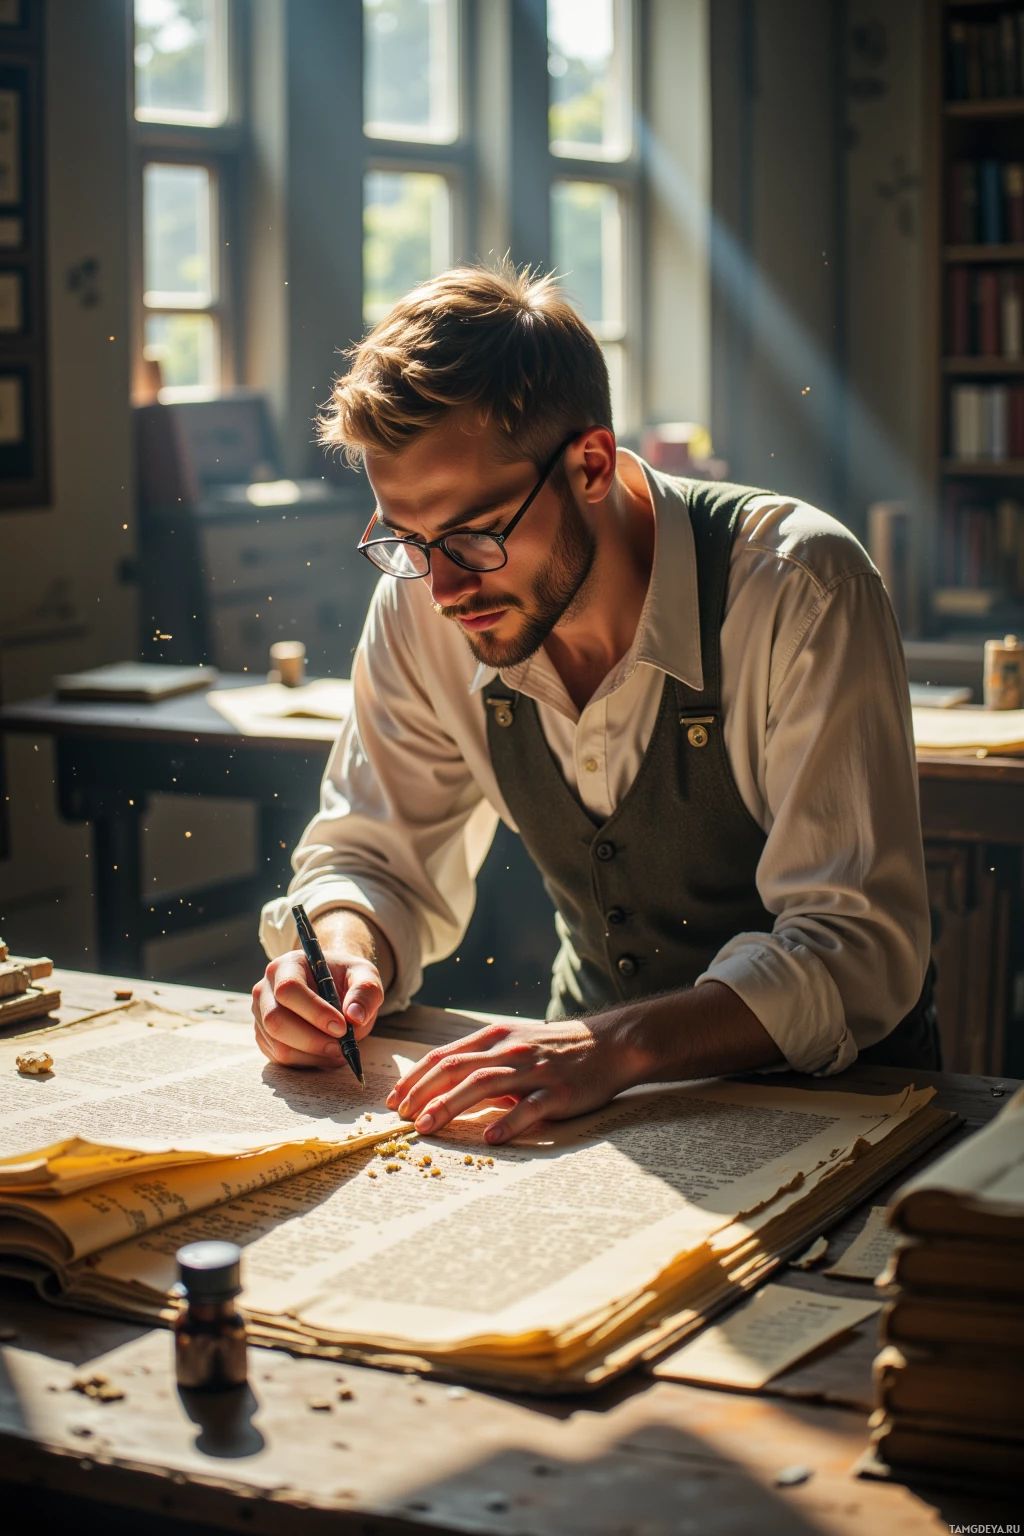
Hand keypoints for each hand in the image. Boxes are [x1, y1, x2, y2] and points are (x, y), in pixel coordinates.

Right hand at [252, 948, 382, 1069]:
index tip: (342, 1027)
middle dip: (312, 1040)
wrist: (333, 987)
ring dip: (313, 1054)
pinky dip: (308, 1061)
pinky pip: (282, 1058)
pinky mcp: (265, 1038)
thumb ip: (365, 991)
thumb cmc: (346, 979)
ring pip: (279, 1045)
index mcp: (287, 965)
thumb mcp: (365, 975)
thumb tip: (354, 1016)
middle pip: (276, 1020)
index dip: (314, 1011)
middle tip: (342, 1046)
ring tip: (340, 1050)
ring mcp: (261, 1015)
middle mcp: (266, 989)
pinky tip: (328, 1053)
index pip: (288, 988)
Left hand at [385, 1016, 637, 1143]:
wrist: (610, 1043)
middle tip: (401, 1117)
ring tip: (427, 1127)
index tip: (394, 1099)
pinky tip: (490, 1137)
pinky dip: (508, 1121)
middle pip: (456, 1068)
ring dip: (450, 1105)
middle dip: (423, 1092)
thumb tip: (443, 1085)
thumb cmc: (556, 1048)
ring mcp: (534, 1069)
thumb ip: (483, 1060)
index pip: (444, 1055)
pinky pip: (530, 1107)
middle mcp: (509, 1050)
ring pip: (483, 1084)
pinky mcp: (559, 1092)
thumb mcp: (515, 1042)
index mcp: (494, 1037)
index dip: (415, 1077)